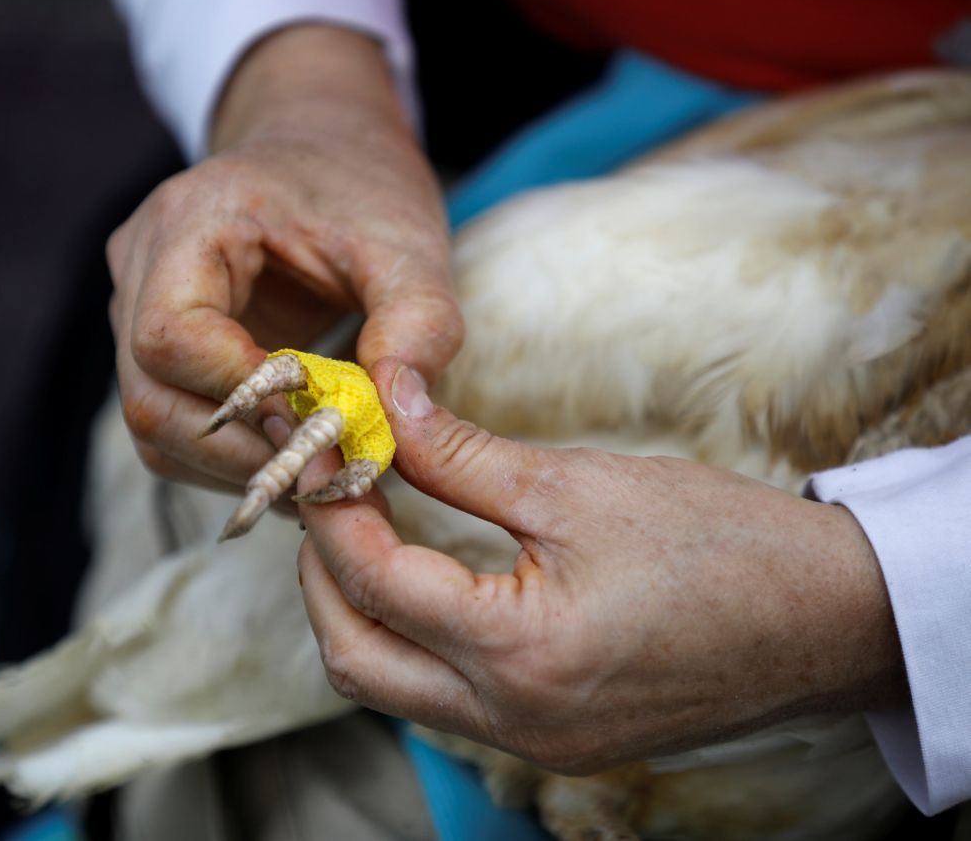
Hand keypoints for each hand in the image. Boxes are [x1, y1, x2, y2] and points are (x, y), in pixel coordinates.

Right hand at [108, 25, 461, 493]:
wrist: (322, 148)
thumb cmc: (360, 186)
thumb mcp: (408, 244)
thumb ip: (416, 325)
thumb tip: (395, 422)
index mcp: (190, 219)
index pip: (170, 336)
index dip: (240, 396)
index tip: (321, 424)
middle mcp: (140, 265)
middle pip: (150, 397)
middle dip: (245, 452)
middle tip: (332, 476)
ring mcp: (135, 308)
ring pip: (155, 426)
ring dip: (238, 467)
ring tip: (321, 472)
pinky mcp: (154, 348)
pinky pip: (172, 427)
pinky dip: (231, 458)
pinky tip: (295, 453)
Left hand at [297, 358, 906, 773]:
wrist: (826, 620)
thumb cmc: (718, 544)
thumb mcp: (576, 485)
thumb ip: (460, 454)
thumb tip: (387, 403)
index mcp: (519, 653)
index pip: (373, 582)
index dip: (332, 509)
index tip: (325, 452)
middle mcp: (513, 720)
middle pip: (355, 659)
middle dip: (321, 575)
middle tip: (327, 497)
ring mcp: (533, 743)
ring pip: (391, 688)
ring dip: (359, 612)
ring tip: (366, 529)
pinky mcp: (552, 741)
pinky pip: (442, 701)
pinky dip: (411, 641)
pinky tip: (422, 581)